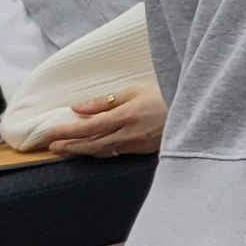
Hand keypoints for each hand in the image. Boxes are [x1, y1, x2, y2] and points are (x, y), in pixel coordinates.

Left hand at [41, 84, 163, 157]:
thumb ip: (104, 101)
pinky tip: (91, 149)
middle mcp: (130, 134)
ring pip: (103, 152)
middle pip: (92, 144)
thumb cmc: (163, 96)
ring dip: (82, 151)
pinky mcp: (143, 151)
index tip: (52, 133)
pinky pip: (115, 153)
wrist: (192, 111)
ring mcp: (137, 145)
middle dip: (70, 146)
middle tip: (53, 146)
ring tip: (66, 149)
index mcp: (126, 116)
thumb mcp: (133, 92)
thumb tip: (78, 108)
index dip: (68, 131)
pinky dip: (99, 152)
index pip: (89, 126)